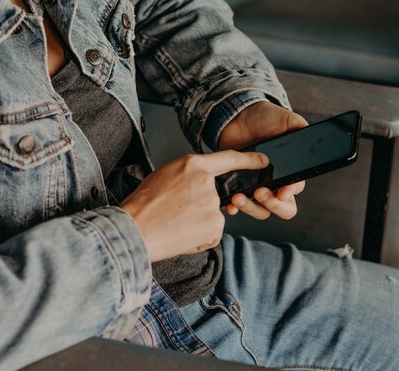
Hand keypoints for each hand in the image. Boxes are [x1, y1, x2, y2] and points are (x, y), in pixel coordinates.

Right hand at [121, 150, 268, 261]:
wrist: (134, 229)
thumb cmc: (142, 205)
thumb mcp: (164, 176)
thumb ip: (187, 177)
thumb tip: (199, 188)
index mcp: (192, 165)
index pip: (228, 158)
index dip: (248, 159)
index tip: (264, 160)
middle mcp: (207, 182)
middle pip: (214, 197)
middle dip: (198, 209)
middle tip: (173, 214)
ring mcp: (212, 204)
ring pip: (212, 218)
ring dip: (197, 225)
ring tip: (174, 225)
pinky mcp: (215, 225)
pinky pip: (212, 235)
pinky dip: (199, 239)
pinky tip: (181, 236)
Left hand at [218, 101, 307, 219]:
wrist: (239, 116)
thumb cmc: (267, 118)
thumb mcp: (287, 119)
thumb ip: (301, 128)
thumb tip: (308, 136)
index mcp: (292, 171)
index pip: (296, 190)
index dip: (290, 193)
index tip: (282, 191)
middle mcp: (277, 184)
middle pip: (283, 208)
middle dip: (273, 205)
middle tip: (260, 193)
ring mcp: (258, 187)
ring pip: (261, 211)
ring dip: (251, 208)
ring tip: (239, 198)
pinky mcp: (240, 187)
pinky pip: (240, 206)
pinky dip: (235, 208)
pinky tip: (230, 204)